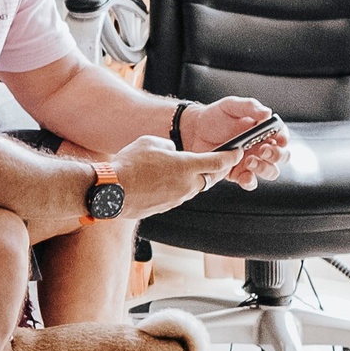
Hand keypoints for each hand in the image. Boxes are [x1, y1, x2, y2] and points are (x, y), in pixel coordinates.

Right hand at [110, 135, 241, 217]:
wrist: (111, 192)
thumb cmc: (129, 164)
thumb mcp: (150, 142)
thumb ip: (168, 146)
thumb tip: (173, 152)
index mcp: (186, 166)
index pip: (218, 162)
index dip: (231, 157)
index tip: (237, 152)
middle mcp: (186, 185)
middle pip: (210, 178)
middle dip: (215, 170)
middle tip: (215, 163)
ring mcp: (177, 199)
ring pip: (193, 188)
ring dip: (193, 179)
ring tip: (181, 170)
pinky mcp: (165, 208)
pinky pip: (178, 196)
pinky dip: (177, 188)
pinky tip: (163, 182)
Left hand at [179, 97, 287, 187]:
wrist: (193, 131)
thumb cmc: (214, 116)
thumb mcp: (231, 106)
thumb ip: (250, 106)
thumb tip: (267, 113)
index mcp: (263, 130)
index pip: (282, 135)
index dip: (284, 138)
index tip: (280, 139)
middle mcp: (261, 147)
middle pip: (281, 156)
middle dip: (277, 155)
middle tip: (263, 150)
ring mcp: (251, 161)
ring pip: (270, 171)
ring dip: (264, 168)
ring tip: (249, 161)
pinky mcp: (238, 173)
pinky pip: (250, 182)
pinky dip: (250, 181)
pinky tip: (245, 176)